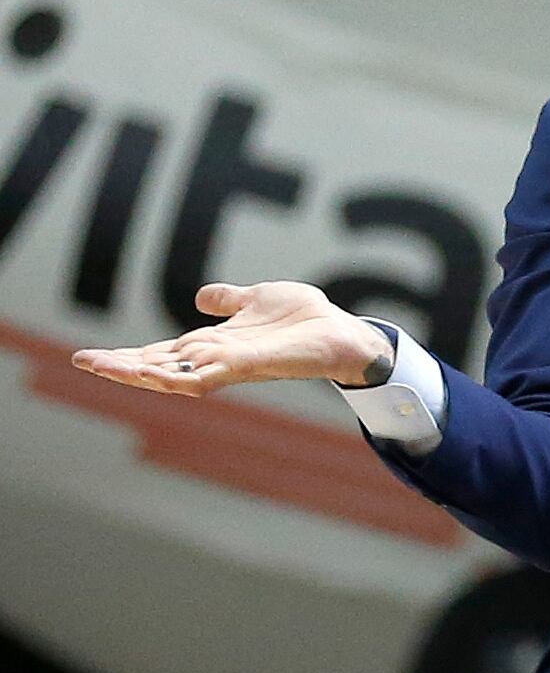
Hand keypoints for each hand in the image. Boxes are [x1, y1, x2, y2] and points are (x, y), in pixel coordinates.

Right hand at [71, 281, 392, 395]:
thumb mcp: (257, 299)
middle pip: (160, 366)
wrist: (343, 332)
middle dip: (121, 366)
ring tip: (104, 366)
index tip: (89, 356)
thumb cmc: (304, 320)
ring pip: (176, 375)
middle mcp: (218, 358)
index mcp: (215, 344)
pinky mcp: (251, 365)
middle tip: (82, 363)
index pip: (162, 352)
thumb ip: (229, 300)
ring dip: (140, 372)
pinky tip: (154, 374)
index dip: (128, 355)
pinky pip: (209, 376)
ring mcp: (233, 364)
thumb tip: (202, 296)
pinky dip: (180, 375)